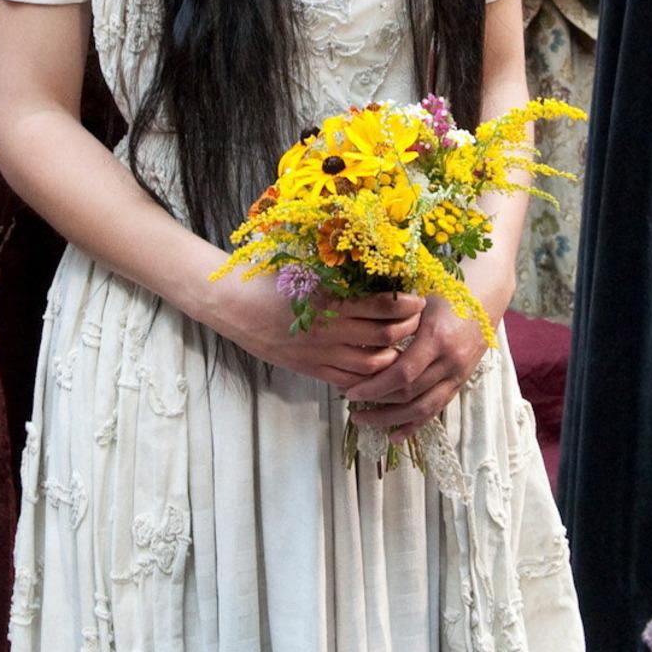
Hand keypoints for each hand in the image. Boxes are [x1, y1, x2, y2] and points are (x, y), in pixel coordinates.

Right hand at [208, 277, 424, 391]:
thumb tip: (374, 277)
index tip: (419, 299)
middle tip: (417, 321)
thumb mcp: (308, 271)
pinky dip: (365, 377)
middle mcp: (331, 330)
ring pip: (372, 365)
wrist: (233, 304)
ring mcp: (321, 354)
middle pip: (386, 337)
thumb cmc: (270, 280)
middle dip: (408, 330)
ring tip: (400, 347)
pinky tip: (373, 367)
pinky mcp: (310, 369)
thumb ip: (340, 279)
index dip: (407, 305)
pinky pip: (346, 380)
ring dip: (392, 357)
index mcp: (332, 300)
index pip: (384, 306)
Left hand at [345, 293, 492, 437]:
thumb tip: (360, 342)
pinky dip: (415, 425)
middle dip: (377, 404)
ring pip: (423, 408)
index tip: (350, 391)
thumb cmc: (446, 293)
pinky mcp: (460, 382)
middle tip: (351, 406)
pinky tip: (395, 435)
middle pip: (410, 394)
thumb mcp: (420, 302)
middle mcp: (450, 361)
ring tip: (365, 421)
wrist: (486, 297)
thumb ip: (395, 322)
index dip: (375, 386)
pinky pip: (437, 409)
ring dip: (392, 420)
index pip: (402, 373)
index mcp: (436, 338)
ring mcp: (458, 374)